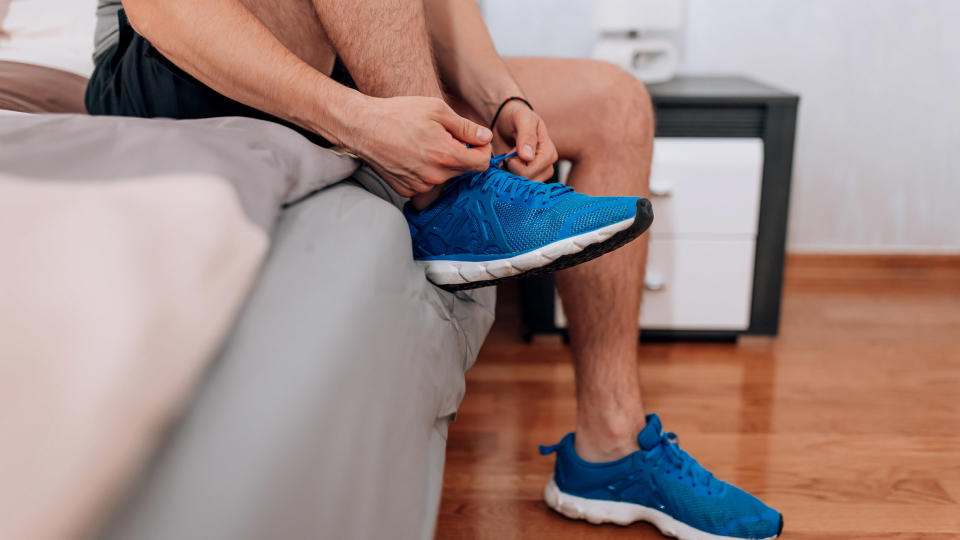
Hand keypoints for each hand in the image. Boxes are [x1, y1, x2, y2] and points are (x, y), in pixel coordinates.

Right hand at [346, 96, 493, 196]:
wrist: (364, 127)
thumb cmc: (398, 114)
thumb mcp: (437, 110)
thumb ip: (466, 127)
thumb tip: (485, 138)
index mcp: (447, 155)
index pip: (482, 163)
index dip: (482, 149)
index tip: (474, 140)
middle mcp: (436, 176)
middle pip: (464, 170)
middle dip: (461, 153)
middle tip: (443, 135)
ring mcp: (421, 186)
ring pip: (445, 176)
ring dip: (442, 162)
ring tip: (424, 144)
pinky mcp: (407, 190)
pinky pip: (427, 183)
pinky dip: (426, 171)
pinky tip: (412, 155)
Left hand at [492, 100, 558, 181]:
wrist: (507, 121)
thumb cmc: (516, 117)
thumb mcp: (522, 119)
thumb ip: (527, 136)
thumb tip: (528, 157)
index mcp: (549, 153)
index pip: (530, 171)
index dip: (515, 163)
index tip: (511, 150)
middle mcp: (547, 166)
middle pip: (527, 181)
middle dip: (512, 168)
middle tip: (510, 154)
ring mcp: (538, 174)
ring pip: (522, 186)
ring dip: (510, 172)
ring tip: (510, 158)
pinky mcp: (528, 178)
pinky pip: (518, 186)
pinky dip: (509, 176)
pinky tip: (508, 165)